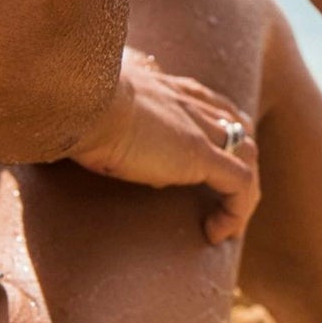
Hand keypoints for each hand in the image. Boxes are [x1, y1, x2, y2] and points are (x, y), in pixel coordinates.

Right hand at [71, 49, 259, 243]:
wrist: (79, 99)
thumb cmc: (74, 105)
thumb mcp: (98, 113)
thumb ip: (114, 124)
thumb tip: (117, 153)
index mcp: (169, 88)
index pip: (213, 106)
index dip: (219, 134)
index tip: (209, 164)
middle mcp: (191, 102)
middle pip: (240, 128)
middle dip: (241, 162)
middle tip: (225, 199)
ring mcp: (200, 128)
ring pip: (248, 157)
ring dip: (242, 195)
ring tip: (225, 227)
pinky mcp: (200, 155)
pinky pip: (240, 185)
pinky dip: (236, 212)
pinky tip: (216, 235)